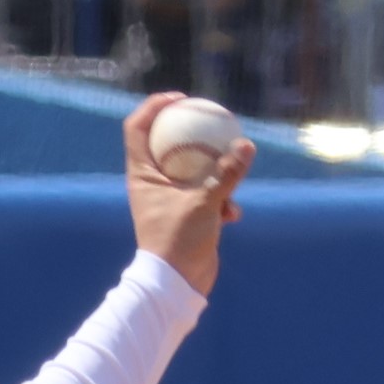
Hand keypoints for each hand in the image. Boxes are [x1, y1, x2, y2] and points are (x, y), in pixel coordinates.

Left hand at [123, 92, 251, 297]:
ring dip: (216, 171)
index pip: (138, 128)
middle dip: (193, 131)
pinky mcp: (188, 213)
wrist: (177, 284)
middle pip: (168, 142)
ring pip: (194, 169)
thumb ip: (226, 174)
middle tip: (214, 119)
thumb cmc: (178, 243)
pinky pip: (207, 193)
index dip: (155, 106)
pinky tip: (233, 215)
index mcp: (141, 174)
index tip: (181, 99)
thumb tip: (246, 144)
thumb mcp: (204, 204)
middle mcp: (152, 182)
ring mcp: (170, 198)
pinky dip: (222, 200)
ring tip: (233, 173)